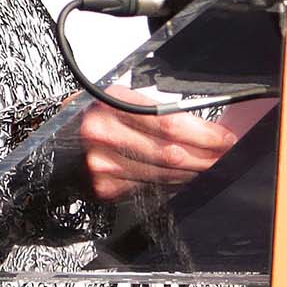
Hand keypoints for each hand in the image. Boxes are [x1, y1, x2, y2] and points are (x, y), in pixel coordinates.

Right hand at [76, 99, 243, 200]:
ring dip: (194, 172)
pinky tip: (185, 177)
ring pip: (164, 174)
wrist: (61, 134)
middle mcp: (103, 134)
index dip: (203, 134)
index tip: (224, 138)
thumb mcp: (126, 98)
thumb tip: (205, 130)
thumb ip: (161, 112)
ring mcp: (103, 164)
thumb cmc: (97, 112)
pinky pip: (151, 187)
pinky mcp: (105, 186)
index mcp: (112, 103)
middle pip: (170, 152)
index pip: (169, 123)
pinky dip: (173, 184)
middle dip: (206, 156)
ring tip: (211, 166)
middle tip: (225, 155)